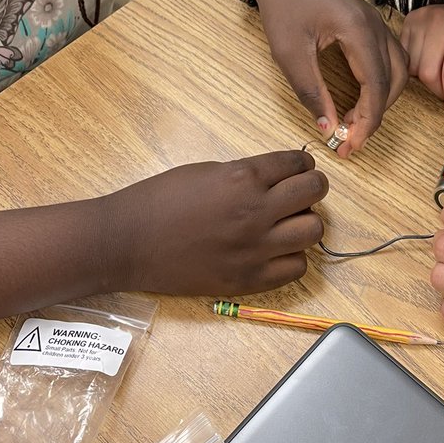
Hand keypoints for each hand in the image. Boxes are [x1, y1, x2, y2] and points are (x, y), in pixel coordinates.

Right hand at [104, 150, 327, 294]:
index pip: (297, 162)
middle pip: (315, 192)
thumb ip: (245, 174)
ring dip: (306, 222)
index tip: (298, 167)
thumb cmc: (160, 200)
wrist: (128, 242)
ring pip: (313, 231)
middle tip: (300, 191)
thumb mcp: (207, 171)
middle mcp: (257, 211)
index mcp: (244, 177)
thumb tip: (276, 178)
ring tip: (289, 223)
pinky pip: (297, 268)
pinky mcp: (249, 280)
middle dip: (312, 186)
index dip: (301, 163)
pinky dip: (292, 257)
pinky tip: (276, 251)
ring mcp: (256, 249)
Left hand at [250, 0, 406, 157]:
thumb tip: (328, 128)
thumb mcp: (289, 54)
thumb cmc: (284, 6)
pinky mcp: (371, 26)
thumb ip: (311, 92)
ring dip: (380, 101)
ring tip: (352, 123)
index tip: (351, 144)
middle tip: (349, 139)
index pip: (376, 84)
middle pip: (394, 80)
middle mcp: (376, 25)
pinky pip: (389, 61)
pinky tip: (359, 100)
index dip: (367, 120)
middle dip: (375, 115)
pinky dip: (380, 85)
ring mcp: (377, 24)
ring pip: (397, 72)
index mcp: (357, 29)